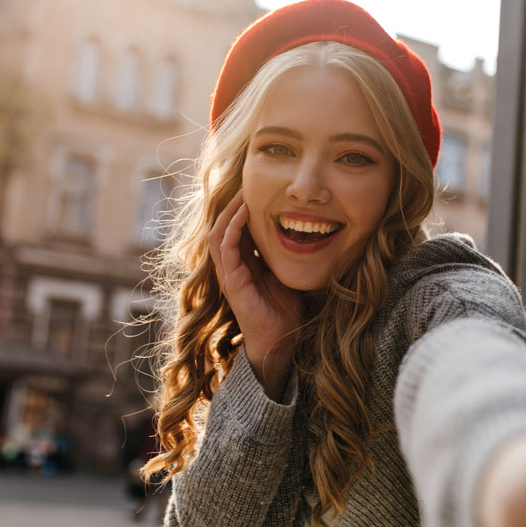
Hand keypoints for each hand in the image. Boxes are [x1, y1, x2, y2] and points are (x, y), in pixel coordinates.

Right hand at [208, 191, 301, 399]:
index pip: (237, 230)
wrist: (281, 343)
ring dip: (229, 211)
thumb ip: (287, 255)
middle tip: (247, 183)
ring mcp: (229, 274)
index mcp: (244, 265)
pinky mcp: (232, 282)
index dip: (243, 209)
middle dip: (233, 204)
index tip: (257, 189)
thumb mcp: (287, 274)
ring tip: (243, 192)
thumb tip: (307, 231)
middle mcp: (233, 267)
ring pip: (218, 233)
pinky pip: (226, 248)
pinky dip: (233, 227)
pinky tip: (245, 212)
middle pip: (223, 228)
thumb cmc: (286, 312)